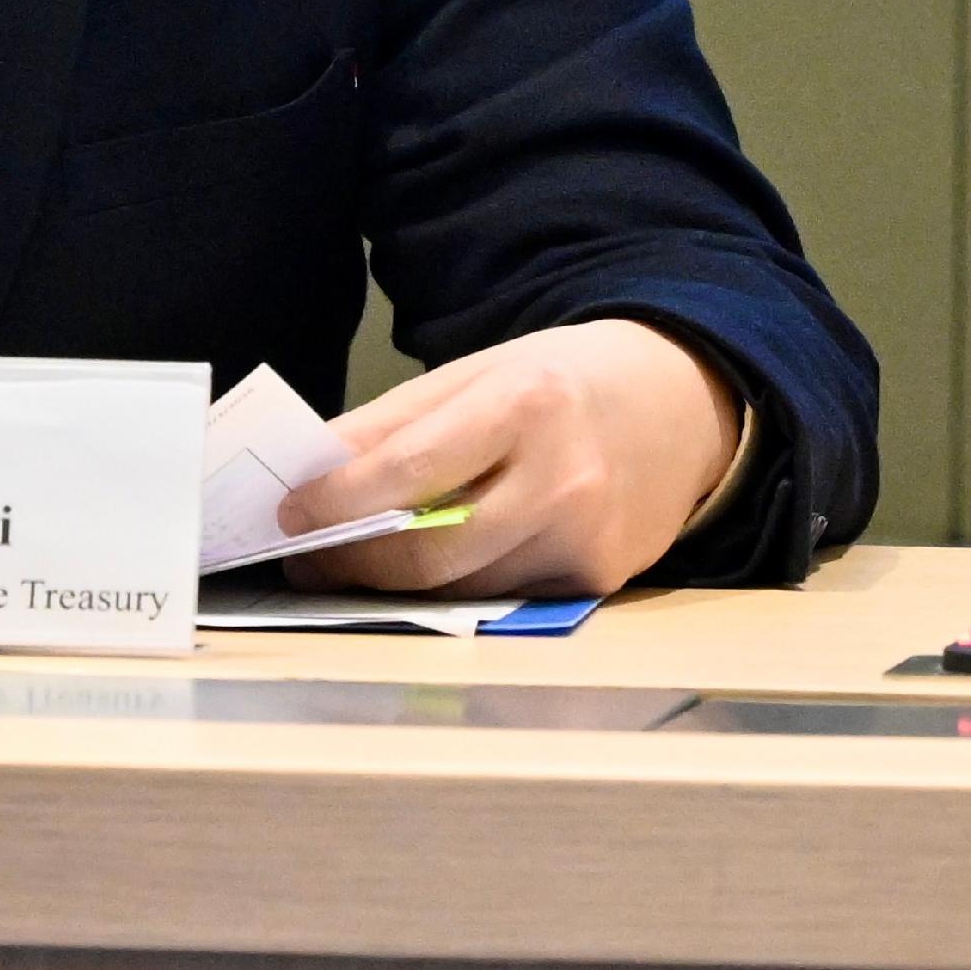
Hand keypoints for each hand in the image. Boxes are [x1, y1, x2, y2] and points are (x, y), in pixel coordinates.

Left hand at [277, 318, 741, 598]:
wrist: (682, 400)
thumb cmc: (560, 382)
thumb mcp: (477, 371)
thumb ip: (392, 422)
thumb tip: (310, 474)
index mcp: (524, 403)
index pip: (408, 472)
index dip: (336, 501)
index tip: (289, 512)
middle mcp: (563, 477)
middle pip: (431, 552)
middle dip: (356, 562)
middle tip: (310, 558)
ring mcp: (587, 538)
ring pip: (462, 588)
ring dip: (400, 583)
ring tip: (362, 560)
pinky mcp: (600, 579)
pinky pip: (503, 598)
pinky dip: (460, 586)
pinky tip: (442, 562)